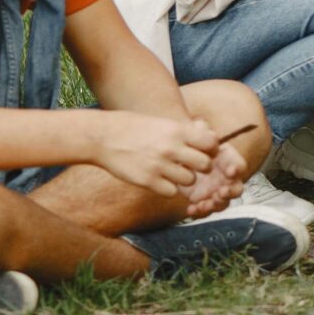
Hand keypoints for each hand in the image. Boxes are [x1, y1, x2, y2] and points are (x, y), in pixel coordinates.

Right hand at [92, 110, 220, 198]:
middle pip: (205, 165)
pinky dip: (168, 188)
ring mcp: (159, 165)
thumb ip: (185, 131)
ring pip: (189, 181)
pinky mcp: (147, 181)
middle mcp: (171, 148)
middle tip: (191, 166)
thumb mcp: (161, 123)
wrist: (102, 136)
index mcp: (177, 130)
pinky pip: (171, 192)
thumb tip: (211, 137)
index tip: (203, 152)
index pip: (211, 143)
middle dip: (201, 168)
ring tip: (173, 173)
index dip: (210, 150)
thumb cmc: (133, 127)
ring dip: (184, 179)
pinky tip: (160, 180)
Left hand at [179, 139, 247, 218]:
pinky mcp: (204, 200)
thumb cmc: (192, 145)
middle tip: (220, 192)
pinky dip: (200, 212)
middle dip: (231, 192)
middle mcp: (226, 178)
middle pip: (237, 188)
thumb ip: (199, 131)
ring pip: (223, 202)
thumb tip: (201, 125)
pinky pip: (206, 209)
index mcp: (228, 161)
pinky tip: (191, 209)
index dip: (238, 169)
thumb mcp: (194, 135)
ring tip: (204, 204)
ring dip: (216, 205)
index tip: (229, 171)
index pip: (240, 166)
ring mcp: (216, 190)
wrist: (179, 158)